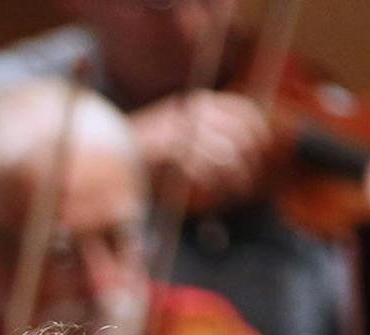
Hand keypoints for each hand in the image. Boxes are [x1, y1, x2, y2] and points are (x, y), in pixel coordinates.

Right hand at [131, 91, 274, 207]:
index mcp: (198, 102)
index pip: (242, 110)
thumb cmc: (148, 152)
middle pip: (239, 135)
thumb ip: (210, 132)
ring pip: (225, 156)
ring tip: (234, 195)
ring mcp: (181, 129)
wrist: (107, 155)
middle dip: (250, 162)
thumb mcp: (183, 131)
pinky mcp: (170, 150)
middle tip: (249, 183)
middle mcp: (193, 111)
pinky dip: (213, 187)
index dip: (258, 132)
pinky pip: (204, 170)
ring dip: (234, 180)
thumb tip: (243, 146)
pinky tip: (214, 197)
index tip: (262, 152)